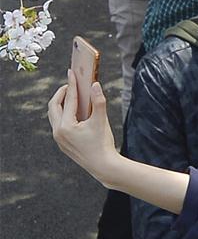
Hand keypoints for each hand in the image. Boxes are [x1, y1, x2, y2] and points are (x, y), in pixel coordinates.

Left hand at [48, 70, 118, 186]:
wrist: (102, 165)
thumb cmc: (102, 143)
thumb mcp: (101, 120)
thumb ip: (99, 101)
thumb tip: (95, 84)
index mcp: (66, 126)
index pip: (69, 100)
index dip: (72, 85)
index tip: (72, 73)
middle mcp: (58, 132)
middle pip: (54, 106)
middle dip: (61, 93)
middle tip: (71, 83)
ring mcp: (59, 138)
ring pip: (54, 115)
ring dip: (61, 103)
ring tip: (71, 94)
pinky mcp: (62, 142)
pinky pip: (58, 122)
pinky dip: (63, 112)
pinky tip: (73, 109)